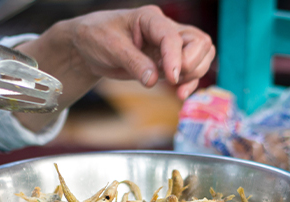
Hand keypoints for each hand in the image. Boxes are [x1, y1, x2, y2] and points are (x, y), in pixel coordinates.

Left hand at [64, 5, 215, 99]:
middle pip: (199, 41)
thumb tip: (152, 80)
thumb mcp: (111, 48)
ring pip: (201, 54)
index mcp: (151, 19)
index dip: (176, 58)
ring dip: (195, 73)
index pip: (173, 36)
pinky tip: (180, 95)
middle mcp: (165, 30)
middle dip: (193, 63)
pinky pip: (189, 71)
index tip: (172, 79)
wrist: (89, 46)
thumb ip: (133, 63)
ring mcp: (168, 47)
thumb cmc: (97, 37)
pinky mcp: (165, 63)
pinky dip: (190, 82)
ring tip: (177, 90)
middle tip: (173, 80)